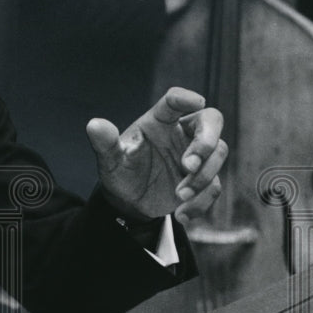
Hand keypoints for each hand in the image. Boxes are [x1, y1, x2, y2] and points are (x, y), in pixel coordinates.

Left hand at [86, 87, 227, 223]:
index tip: (197, 101)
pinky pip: (214, 186)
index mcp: (159, 121)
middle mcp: (181, 133)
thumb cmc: (120, 172)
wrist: (129, 202)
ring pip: (218, 153)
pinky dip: (201, 202)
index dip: (186, 98)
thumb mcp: (110, 160)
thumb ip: (105, 143)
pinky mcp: (203, 178)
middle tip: (188, 165)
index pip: (174, 101)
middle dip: (206, 141)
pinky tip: (182, 214)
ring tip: (179, 195)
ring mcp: (196, 155)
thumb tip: (94, 125)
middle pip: (211, 120)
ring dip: (202, 177)